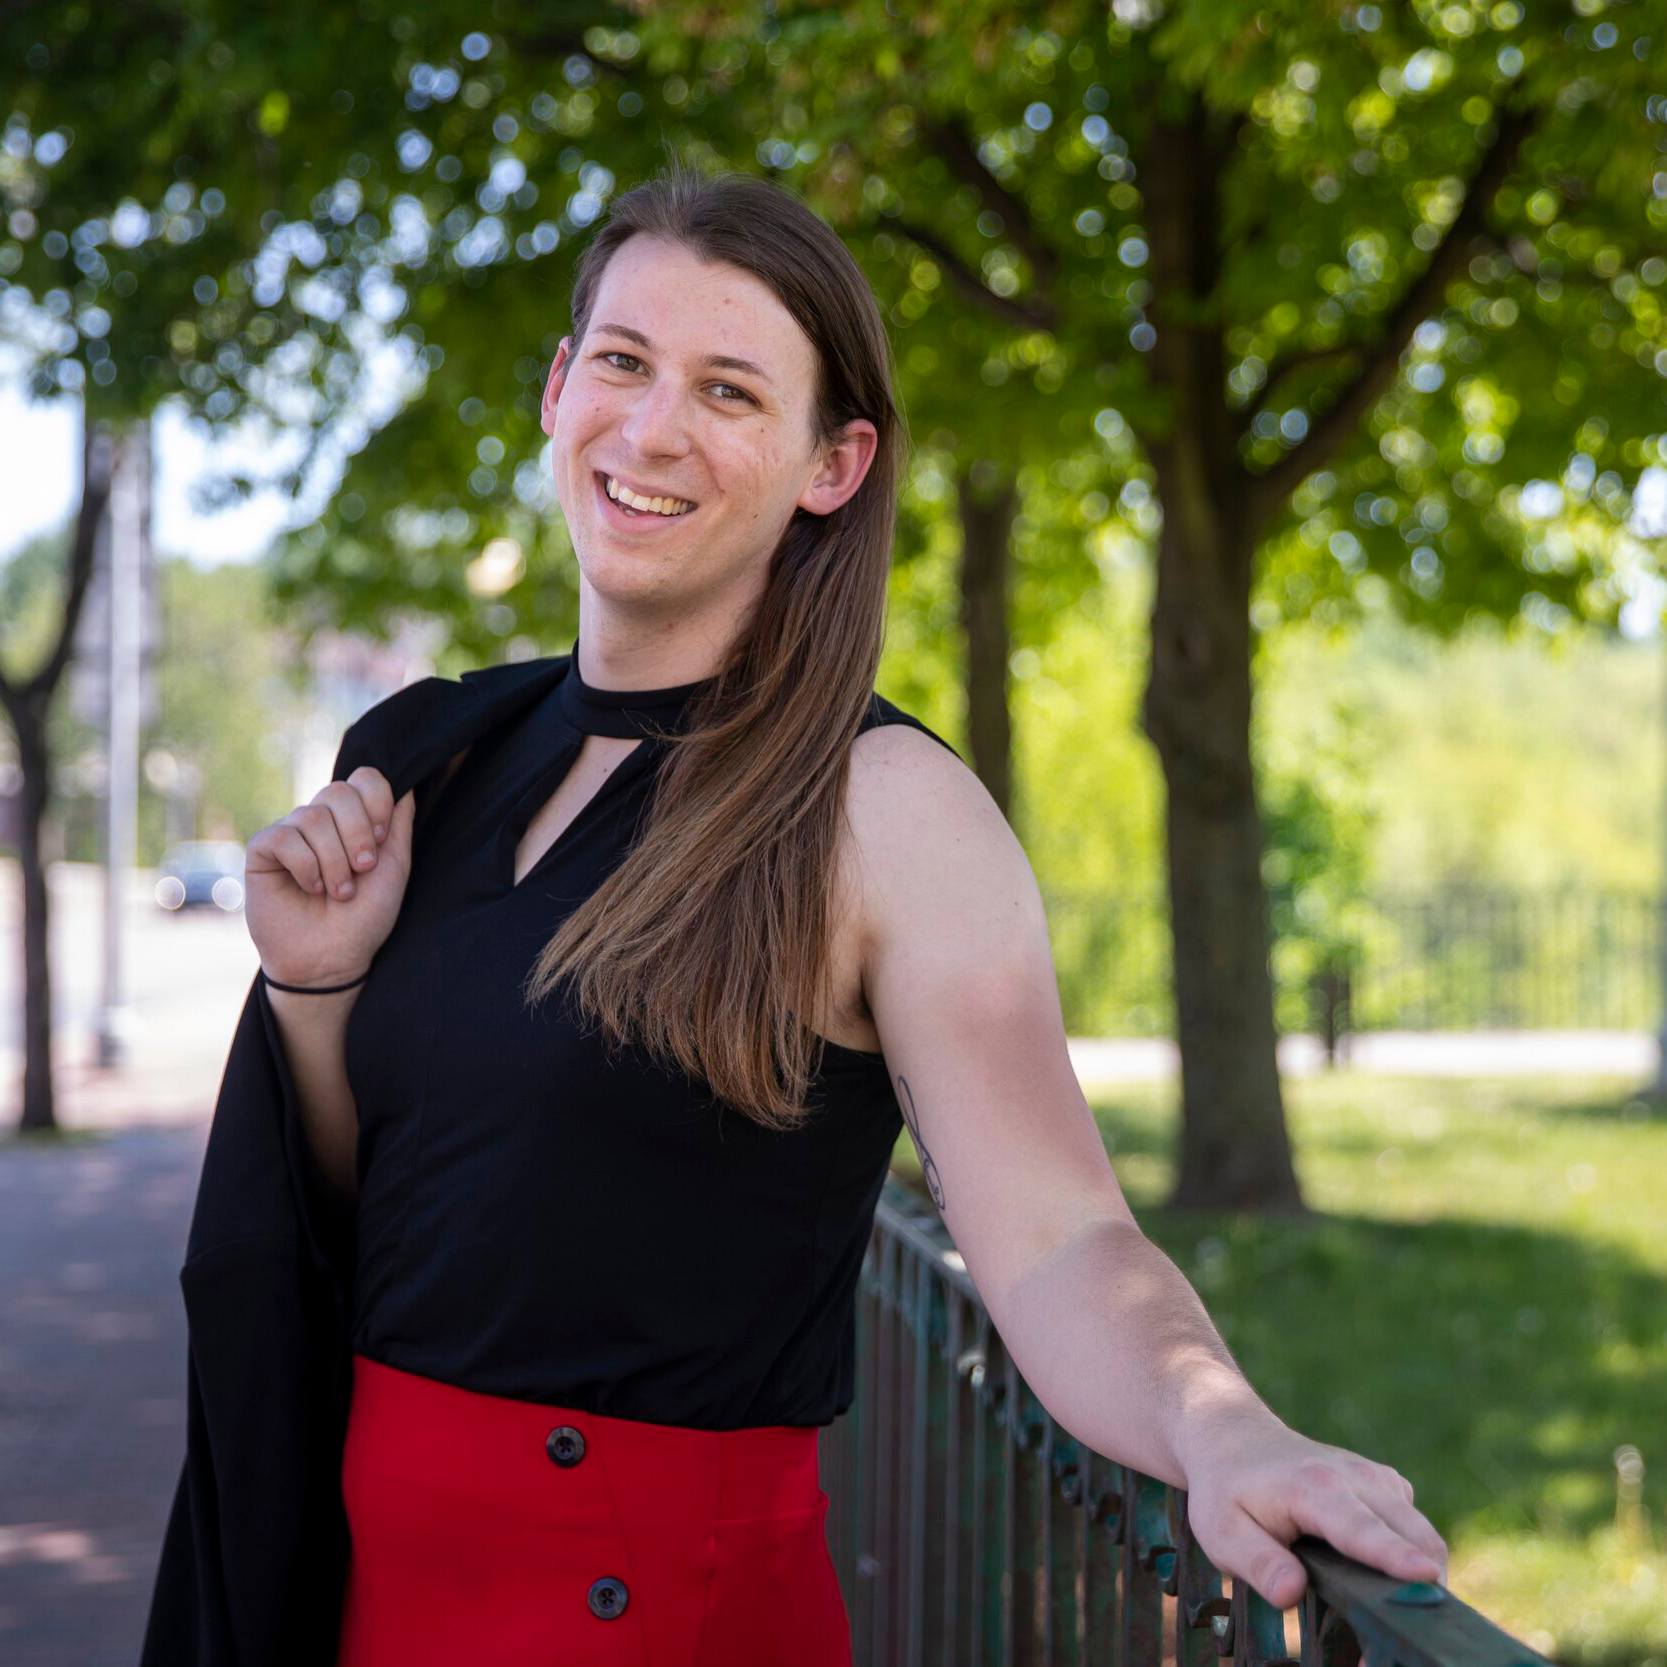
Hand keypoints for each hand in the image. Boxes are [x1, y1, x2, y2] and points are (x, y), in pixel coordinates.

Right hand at [244, 767, 415, 988]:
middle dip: (358, 833)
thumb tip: (406, 783)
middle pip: (338, 791)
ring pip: (312, 817)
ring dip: (334, 860)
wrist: (333, 958)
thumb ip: (399, 823)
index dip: (376, 803)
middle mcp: (321, 820)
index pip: (364, 778)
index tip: (382, 839)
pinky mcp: (262, 851)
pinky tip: (311, 889)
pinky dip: (306, 866)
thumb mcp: (395, 866)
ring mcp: (291, 833)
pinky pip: (284, 838)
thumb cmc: (366, 916)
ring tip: (339, 891)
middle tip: (364, 868)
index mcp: (353, 820)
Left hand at [1180, 1413, 1447, 1610]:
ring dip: (1424, 1580)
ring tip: (1390, 1625)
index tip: (1426, 1577)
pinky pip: (1416, 1527)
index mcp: (1314, 1488)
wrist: (1234, 1438)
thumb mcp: (1222, 1531)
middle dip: (1422, 1590)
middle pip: (1414, 1535)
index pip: (1362, 1528)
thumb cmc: (1226, 1490)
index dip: (1395, 1556)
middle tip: (1394, 1646)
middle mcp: (1355, 1477)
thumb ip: (1258, 1562)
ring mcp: (1376, 1478)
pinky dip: (1416, 1559)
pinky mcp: (1387, 1486)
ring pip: (1423, 1533)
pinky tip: (1384, 1583)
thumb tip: (1291, 1593)